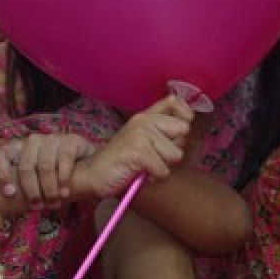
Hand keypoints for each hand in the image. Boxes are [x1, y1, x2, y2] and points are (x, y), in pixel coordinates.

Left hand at [0, 133, 96, 207]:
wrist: (87, 163)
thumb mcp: (34, 176)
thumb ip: (21, 181)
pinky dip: (64, 179)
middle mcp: (33, 140)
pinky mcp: (71, 140)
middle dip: (32, 190)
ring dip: (49, 188)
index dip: (2, 174)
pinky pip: (64, 160)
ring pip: (45, 166)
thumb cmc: (54, 173)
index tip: (10, 194)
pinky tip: (65, 192)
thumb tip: (8, 197)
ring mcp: (53, 139)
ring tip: (53, 202)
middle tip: (37, 206)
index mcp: (18, 147)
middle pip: (26, 166)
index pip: (0, 155)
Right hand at [73, 95, 193, 198]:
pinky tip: (138, 173)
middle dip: (174, 148)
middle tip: (153, 155)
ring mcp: (140, 134)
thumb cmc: (121, 160)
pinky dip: (153, 177)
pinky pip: (163, 170)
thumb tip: (189, 124)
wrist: (90, 175)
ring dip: (162, 165)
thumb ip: (163, 129)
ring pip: (176, 154)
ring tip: (144, 164)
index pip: (174, 101)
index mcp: (145, 116)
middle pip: (184, 130)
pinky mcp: (138, 152)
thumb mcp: (143, 139)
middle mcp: (143, 120)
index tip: (177, 131)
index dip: (184, 114)